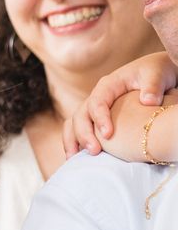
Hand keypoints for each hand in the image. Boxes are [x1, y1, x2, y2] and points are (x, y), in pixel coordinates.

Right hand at [63, 53, 177, 155]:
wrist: (156, 73)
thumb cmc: (156, 71)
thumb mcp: (157, 73)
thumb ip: (153, 86)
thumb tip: (148, 101)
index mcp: (108, 85)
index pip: (97, 102)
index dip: (99, 118)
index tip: (108, 134)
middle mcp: (97, 97)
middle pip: (80, 114)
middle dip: (83, 133)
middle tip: (94, 151)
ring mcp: (95, 108)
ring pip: (74, 123)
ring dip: (73, 140)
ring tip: (74, 159)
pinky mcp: (98, 118)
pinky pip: (82, 130)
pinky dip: (77, 142)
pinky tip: (78, 158)